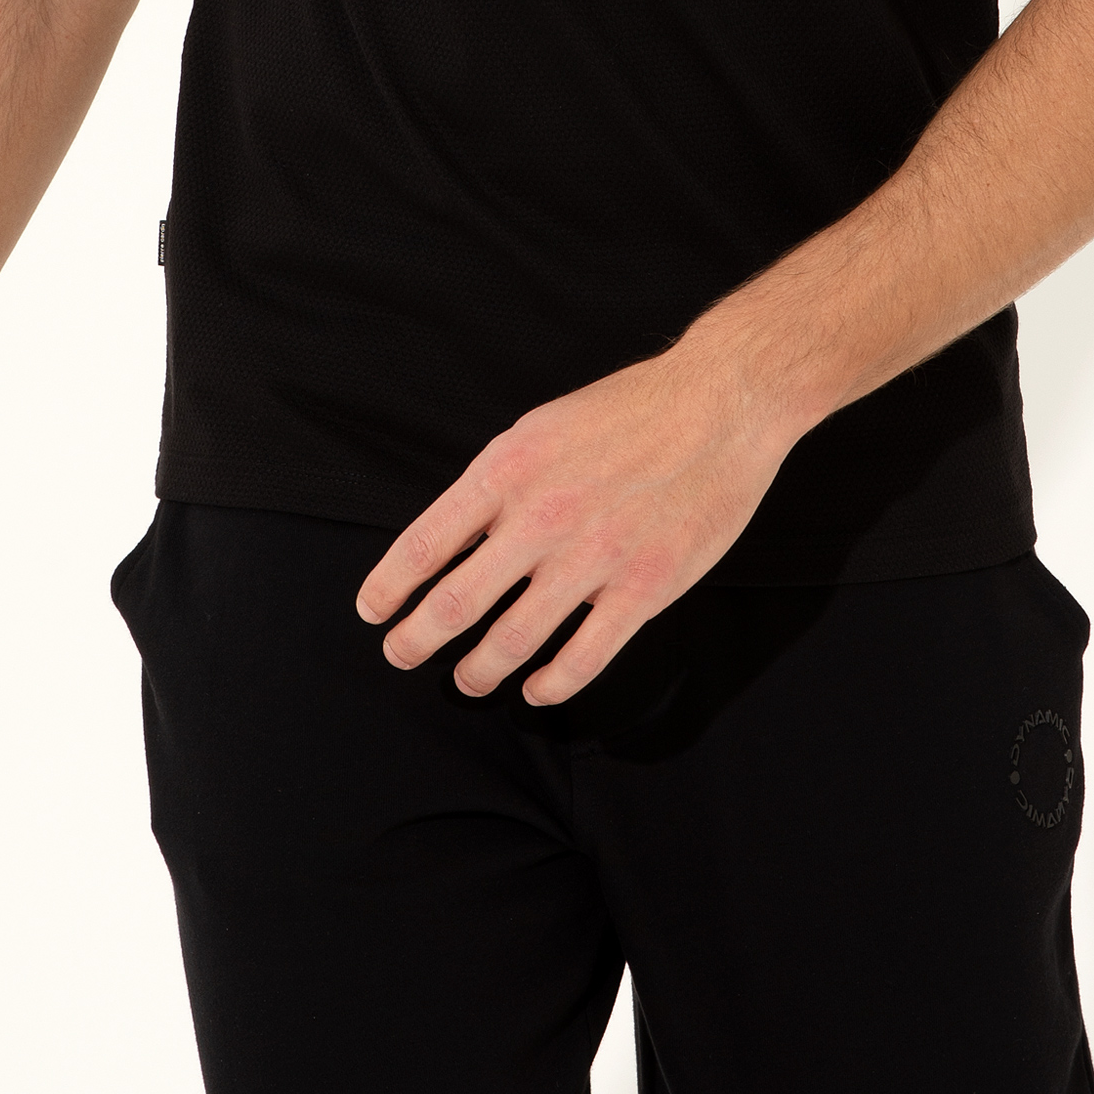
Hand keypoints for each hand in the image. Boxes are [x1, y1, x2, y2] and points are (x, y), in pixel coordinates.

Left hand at [356, 347, 791, 705]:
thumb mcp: (543, 427)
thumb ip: (499, 483)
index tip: (372, 611)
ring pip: (512, 642)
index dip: (390, 586)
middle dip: (417, 640)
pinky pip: (582, 659)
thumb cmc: (631, 408)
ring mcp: (592, 559)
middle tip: (402, 655)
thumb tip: (457, 535)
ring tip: (468, 681)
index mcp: (508, 470)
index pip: (425, 543)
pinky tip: (536, 690)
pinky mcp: (643, 589)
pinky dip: (549, 685)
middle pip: (456, 604)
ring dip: (479, 671)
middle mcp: (540, 518)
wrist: (721, 403)